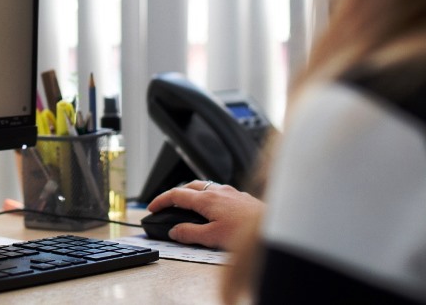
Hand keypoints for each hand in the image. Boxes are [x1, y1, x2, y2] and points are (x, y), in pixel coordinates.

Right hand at [146, 180, 263, 249]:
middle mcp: (218, 191)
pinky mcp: (242, 197)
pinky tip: (214, 209)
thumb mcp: (212, 238)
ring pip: (205, 187)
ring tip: (188, 206)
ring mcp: (231, 192)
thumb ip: (190, 233)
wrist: (273, 228)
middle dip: (175, 194)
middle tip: (167, 205)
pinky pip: (219, 191)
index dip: (161, 200)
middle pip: (189, 186)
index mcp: (207, 199)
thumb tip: (174, 231)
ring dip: (193, 194)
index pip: (176, 195)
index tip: (152, 207)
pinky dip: (208, 196)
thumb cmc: (246, 233)